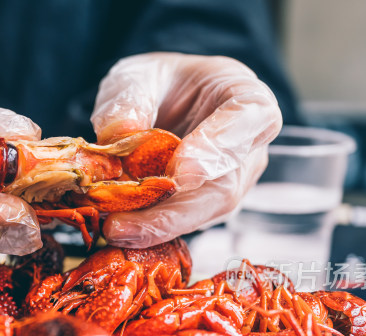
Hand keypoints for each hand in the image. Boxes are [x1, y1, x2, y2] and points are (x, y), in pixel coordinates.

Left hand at [91, 53, 282, 247]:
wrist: (163, 103)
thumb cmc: (162, 84)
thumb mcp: (138, 75)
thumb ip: (129, 98)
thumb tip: (118, 135)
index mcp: (247, 99)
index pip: (248, 122)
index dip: (217, 149)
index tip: (181, 174)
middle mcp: (249, 148)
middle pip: (225, 187)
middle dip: (175, 211)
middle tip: (128, 222)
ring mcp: (231, 183)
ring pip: (203, 214)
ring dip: (158, 226)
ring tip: (116, 229)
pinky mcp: (206, 208)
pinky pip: (184, 223)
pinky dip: (151, 229)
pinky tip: (121, 231)